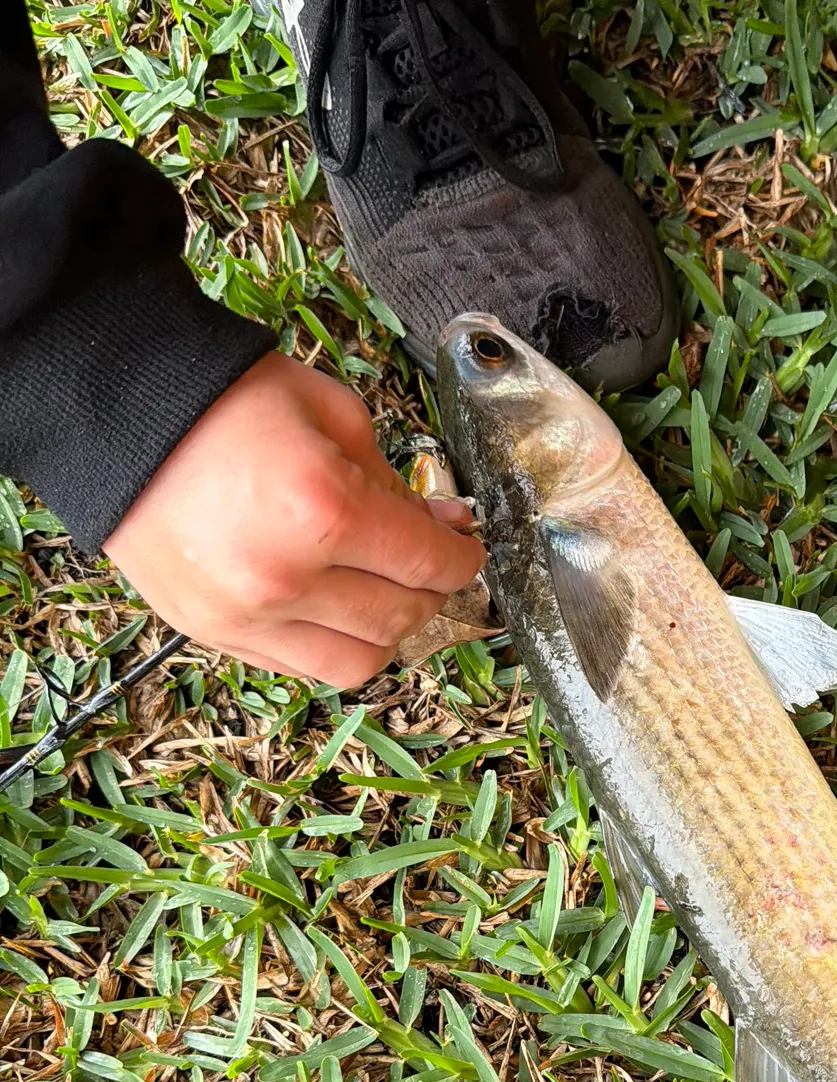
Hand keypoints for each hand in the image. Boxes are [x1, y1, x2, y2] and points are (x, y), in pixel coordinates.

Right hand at [104, 353, 484, 687]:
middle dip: (430, 590)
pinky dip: (334, 644)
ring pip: (360, 661)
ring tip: (382, 591)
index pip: (430, 564)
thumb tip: (441, 527)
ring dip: (387, 630)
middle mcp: (287, 577)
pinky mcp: (214, 634)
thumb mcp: (333, 414)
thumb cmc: (225, 401)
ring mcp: (246, 615)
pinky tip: (334, 606)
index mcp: (325, 511)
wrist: (114, 415)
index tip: (464, 548)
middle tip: (425, 562)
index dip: (462, 559)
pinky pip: (304, 667)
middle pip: (403, 617)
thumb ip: (395, 480)